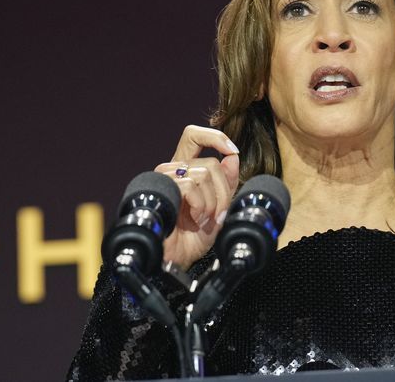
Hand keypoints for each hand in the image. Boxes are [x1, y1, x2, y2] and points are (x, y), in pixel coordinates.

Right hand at [154, 125, 239, 270]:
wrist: (175, 259)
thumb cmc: (193, 237)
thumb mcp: (218, 207)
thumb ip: (227, 183)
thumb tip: (233, 158)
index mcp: (185, 169)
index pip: (194, 135)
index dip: (215, 137)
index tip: (233, 152)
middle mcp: (172, 169)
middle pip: (211, 161)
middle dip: (225, 190)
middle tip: (219, 213)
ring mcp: (165, 178)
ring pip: (205, 173)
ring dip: (213, 201)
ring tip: (205, 219)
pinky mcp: (161, 189)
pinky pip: (191, 185)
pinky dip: (201, 205)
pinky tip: (195, 220)